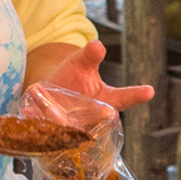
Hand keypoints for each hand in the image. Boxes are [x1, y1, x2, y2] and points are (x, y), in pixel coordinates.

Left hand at [26, 38, 153, 120]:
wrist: (49, 91)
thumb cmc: (72, 77)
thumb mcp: (81, 63)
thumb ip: (89, 56)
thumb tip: (96, 45)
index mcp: (106, 101)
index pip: (124, 98)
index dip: (136, 95)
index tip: (149, 90)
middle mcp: (93, 118)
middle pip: (99, 120)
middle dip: (99, 117)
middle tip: (104, 113)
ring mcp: (75, 128)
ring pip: (72, 129)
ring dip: (63, 120)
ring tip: (52, 110)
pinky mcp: (56, 135)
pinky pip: (49, 130)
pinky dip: (39, 122)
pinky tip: (30, 114)